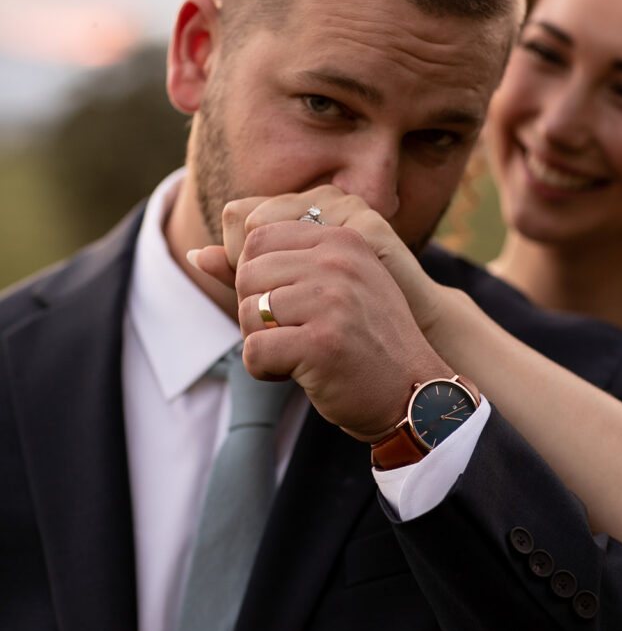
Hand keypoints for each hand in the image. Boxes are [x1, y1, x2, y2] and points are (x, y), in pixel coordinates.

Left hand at [234, 219, 453, 440]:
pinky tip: (299, 374)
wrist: (417, 394)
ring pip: (247, 311)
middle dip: (255, 310)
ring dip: (262, 341)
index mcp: (341, 239)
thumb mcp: (325, 291)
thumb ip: (265, 268)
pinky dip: (265, 371)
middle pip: (248, 272)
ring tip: (298, 354)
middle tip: (289, 334)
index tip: (286, 306)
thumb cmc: (365, 343)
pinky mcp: (322, 343)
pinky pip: (254, 351)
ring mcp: (331, 301)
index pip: (258, 236)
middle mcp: (337, 261)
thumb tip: (195, 253)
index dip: (256, 277)